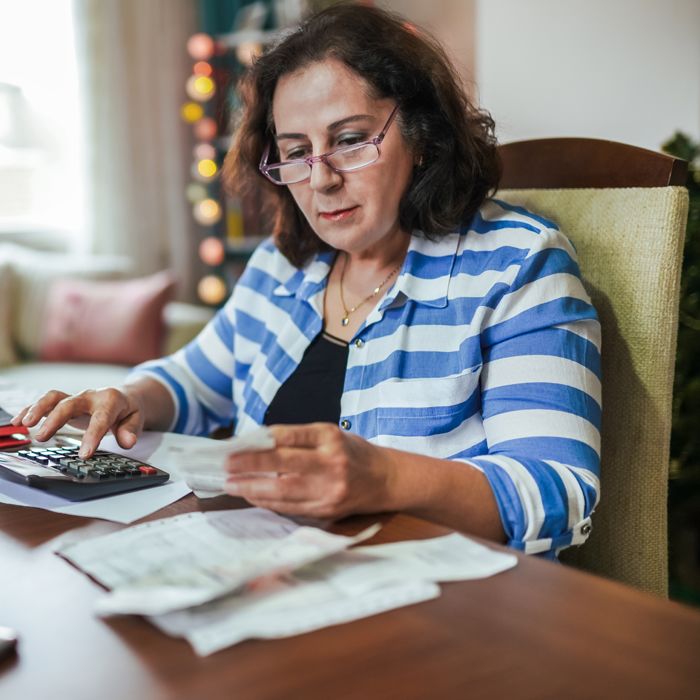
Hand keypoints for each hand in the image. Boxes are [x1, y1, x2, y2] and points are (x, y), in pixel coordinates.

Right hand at [11, 387, 144, 457]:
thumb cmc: (128, 410)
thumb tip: (128, 441)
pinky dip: (30, 409)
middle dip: (55, 419)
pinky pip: (45, 403)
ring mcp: (76, 398)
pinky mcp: (65, 401)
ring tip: (24, 425)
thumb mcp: (136, 419)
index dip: (92, 437)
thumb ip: (131, 430)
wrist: (124, 397)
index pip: (100, 419)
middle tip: (42, 437)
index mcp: (110, 400)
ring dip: (38, 409)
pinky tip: (18, 422)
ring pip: (54, 398)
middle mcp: (90, 396)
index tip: (84, 455)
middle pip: (70, 404)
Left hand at [223, 423, 391, 518]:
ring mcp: (329, 490)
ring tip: (232, 484)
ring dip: (253, 488)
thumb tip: (256, 444)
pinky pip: (290, 508)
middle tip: (226, 465)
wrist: (384, 479)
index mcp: (331, 438)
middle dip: (251, 466)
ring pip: (283, 492)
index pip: (290, 437)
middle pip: (284, 466)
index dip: (260, 441)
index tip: (237, 444)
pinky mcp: (326, 510)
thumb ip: (297, 439)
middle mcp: (331, 464)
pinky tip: (252, 495)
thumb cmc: (351, 452)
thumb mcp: (330, 435)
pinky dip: (267, 502)